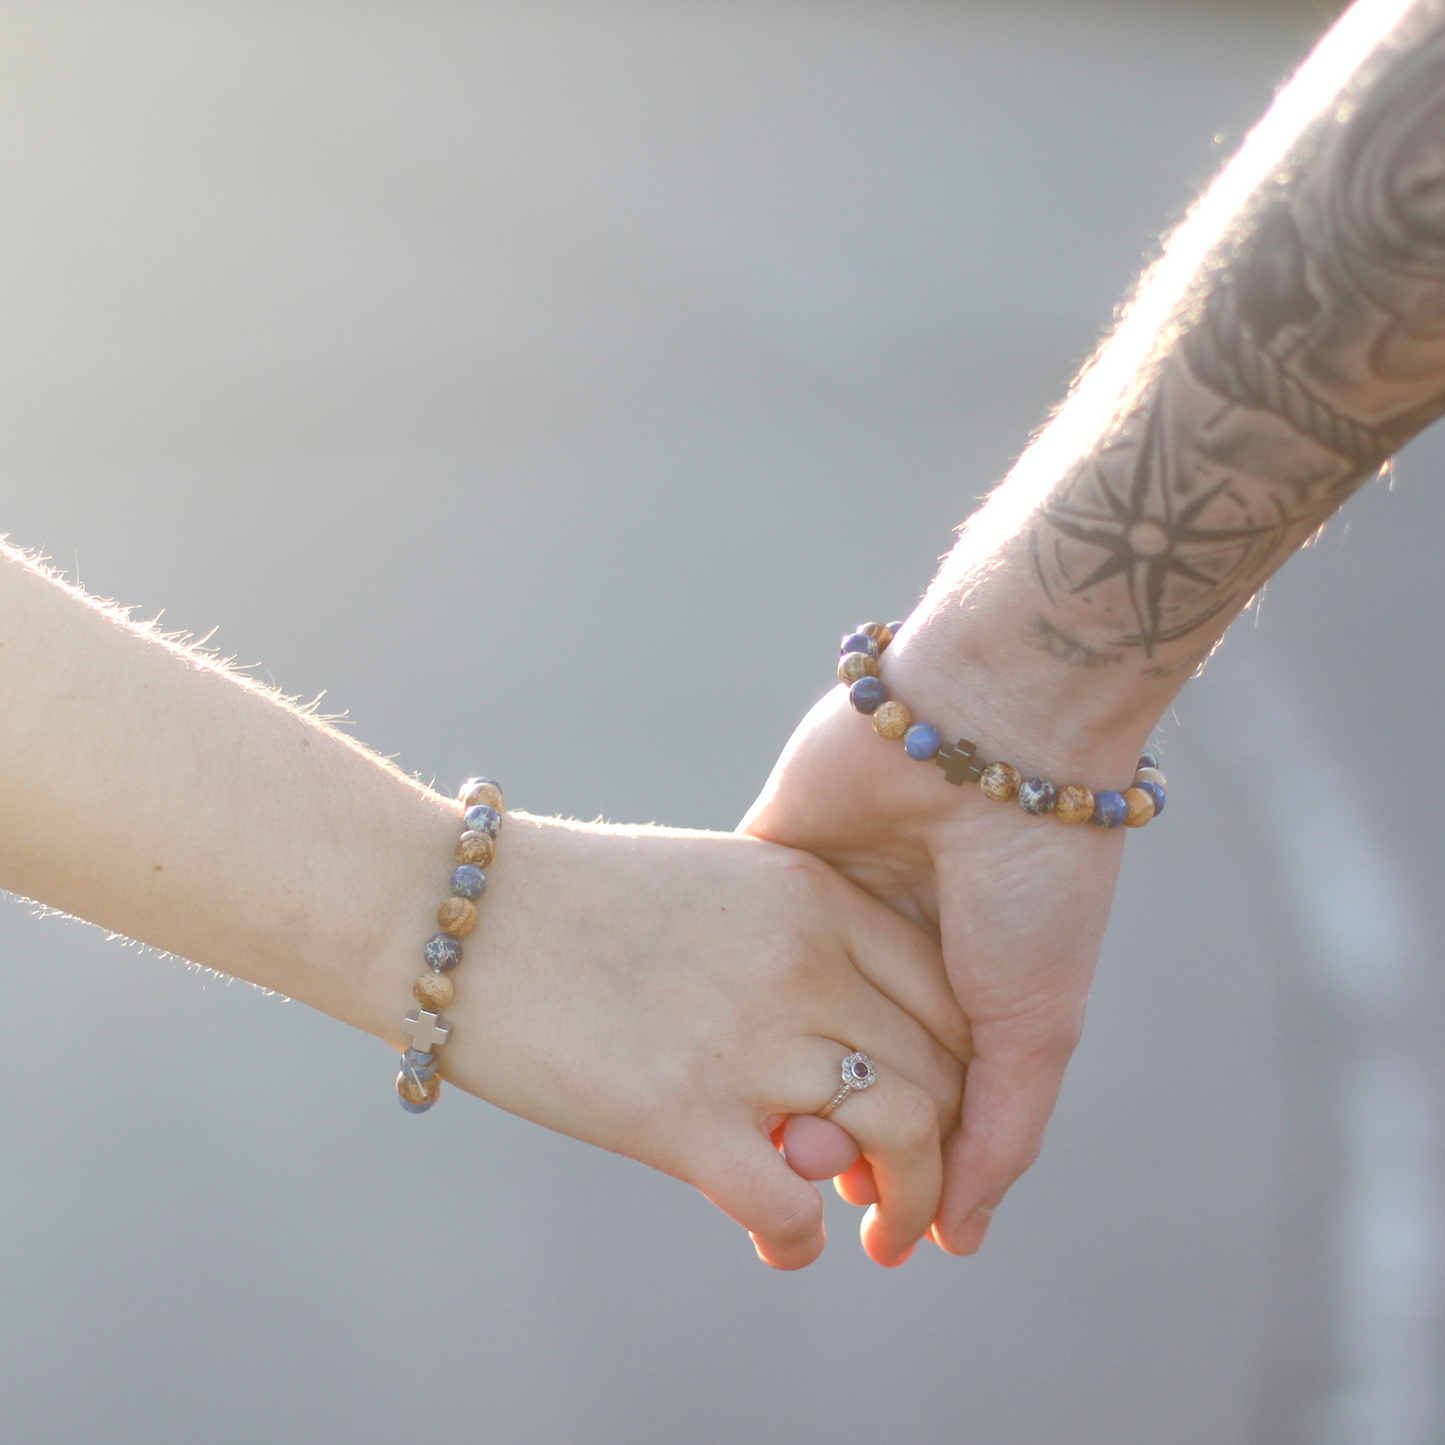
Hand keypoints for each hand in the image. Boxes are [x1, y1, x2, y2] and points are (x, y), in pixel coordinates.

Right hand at [393, 813, 968, 1268]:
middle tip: (909, 1186)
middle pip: (940, 1070)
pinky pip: (792, 1207)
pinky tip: (780, 1242)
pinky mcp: (677, 1116)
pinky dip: (800, 1240)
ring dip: (905, 1203)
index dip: (960, 1065)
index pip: (944, 991)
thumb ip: (795, 939)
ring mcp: (744, 1039)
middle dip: (948, 1143)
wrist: (448, 912)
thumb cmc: (572, 897)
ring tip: (884, 1233)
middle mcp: (800, 961)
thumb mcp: (713, 881)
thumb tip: (844, 1036)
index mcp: (811, 894)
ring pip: (902, 1140)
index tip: (943, 1107)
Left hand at [743, 615, 1144, 1254]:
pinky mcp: (769, 858)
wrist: (991, 730)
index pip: (910, 1097)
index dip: (890, 1159)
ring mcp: (826, 905)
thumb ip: (996, 1136)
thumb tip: (952, 1239)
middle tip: (805, 1169)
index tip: (869, 1214)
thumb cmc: (1034, 880)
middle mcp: (892, 952)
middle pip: (836, 1063)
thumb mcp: (1035, 1024)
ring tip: (756, 1125)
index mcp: (963, 989)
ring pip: (776, 1016)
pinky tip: (707, 1041)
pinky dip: (724, 991)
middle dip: (822, 1123)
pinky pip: (732, 940)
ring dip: (766, 1071)